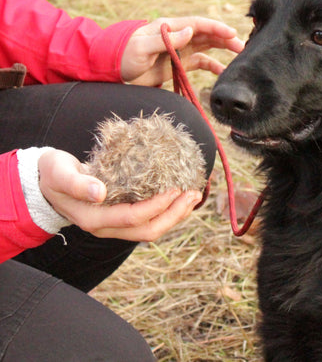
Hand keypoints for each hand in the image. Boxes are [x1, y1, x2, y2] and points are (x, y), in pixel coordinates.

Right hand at [38, 149, 201, 240]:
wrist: (45, 183)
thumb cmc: (54, 174)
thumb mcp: (60, 173)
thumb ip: (77, 183)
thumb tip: (100, 192)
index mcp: (94, 218)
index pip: (132, 218)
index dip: (156, 206)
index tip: (174, 189)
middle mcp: (106, 227)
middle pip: (147, 231)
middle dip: (174, 215)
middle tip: (193, 194)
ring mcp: (114, 226)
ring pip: (150, 230)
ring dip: (175, 215)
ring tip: (194, 197)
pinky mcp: (120, 218)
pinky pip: (148, 221)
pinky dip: (167, 211)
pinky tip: (179, 198)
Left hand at [121, 17, 243, 85]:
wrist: (111, 69)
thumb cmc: (123, 55)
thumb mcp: (141, 47)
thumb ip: (166, 40)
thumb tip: (189, 31)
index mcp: (170, 27)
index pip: (198, 24)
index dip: (216, 27)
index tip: (232, 33)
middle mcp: (177, 36)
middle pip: (207, 35)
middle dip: (225, 39)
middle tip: (242, 47)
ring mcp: (179, 50)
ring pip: (207, 47)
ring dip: (222, 50)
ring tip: (239, 56)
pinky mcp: (178, 64)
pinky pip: (199, 63)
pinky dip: (212, 67)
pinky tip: (222, 73)